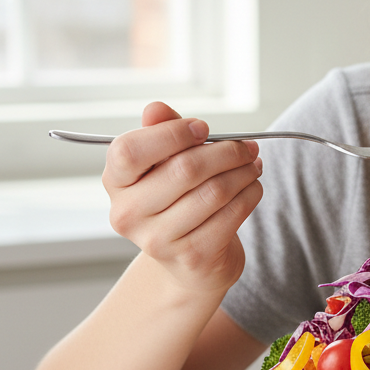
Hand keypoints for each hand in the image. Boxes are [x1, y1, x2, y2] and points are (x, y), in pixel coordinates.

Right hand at [103, 102, 262, 292]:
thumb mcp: (163, 165)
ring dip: (243, 172)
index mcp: (116, 182)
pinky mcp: (193, 256)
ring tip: (253, 165)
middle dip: (226, 151)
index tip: (203, 129)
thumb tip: (155, 109)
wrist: (189, 261)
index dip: (173, 134)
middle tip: (247, 147)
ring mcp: (159, 240)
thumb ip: (162, 133)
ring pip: (214, 191)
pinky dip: (250, 194)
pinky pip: (232, 214)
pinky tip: (253, 187)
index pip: (130, 150)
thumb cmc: (177, 202)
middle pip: (185, 169)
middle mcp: (129, 214)